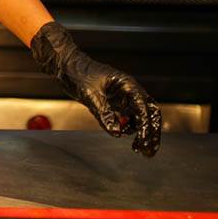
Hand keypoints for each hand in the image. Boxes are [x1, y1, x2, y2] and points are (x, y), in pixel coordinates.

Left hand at [31, 21, 161, 156]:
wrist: (66, 66)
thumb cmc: (78, 73)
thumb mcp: (90, 95)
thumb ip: (104, 114)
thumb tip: (116, 132)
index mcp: (127, 85)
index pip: (143, 108)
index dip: (146, 126)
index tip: (143, 141)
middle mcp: (129, 91)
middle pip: (149, 114)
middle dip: (151, 133)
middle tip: (148, 152)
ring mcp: (123, 97)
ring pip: (140, 117)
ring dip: (140, 132)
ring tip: (138, 148)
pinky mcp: (115, 103)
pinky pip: (126, 117)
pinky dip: (127, 127)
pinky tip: (120, 133)